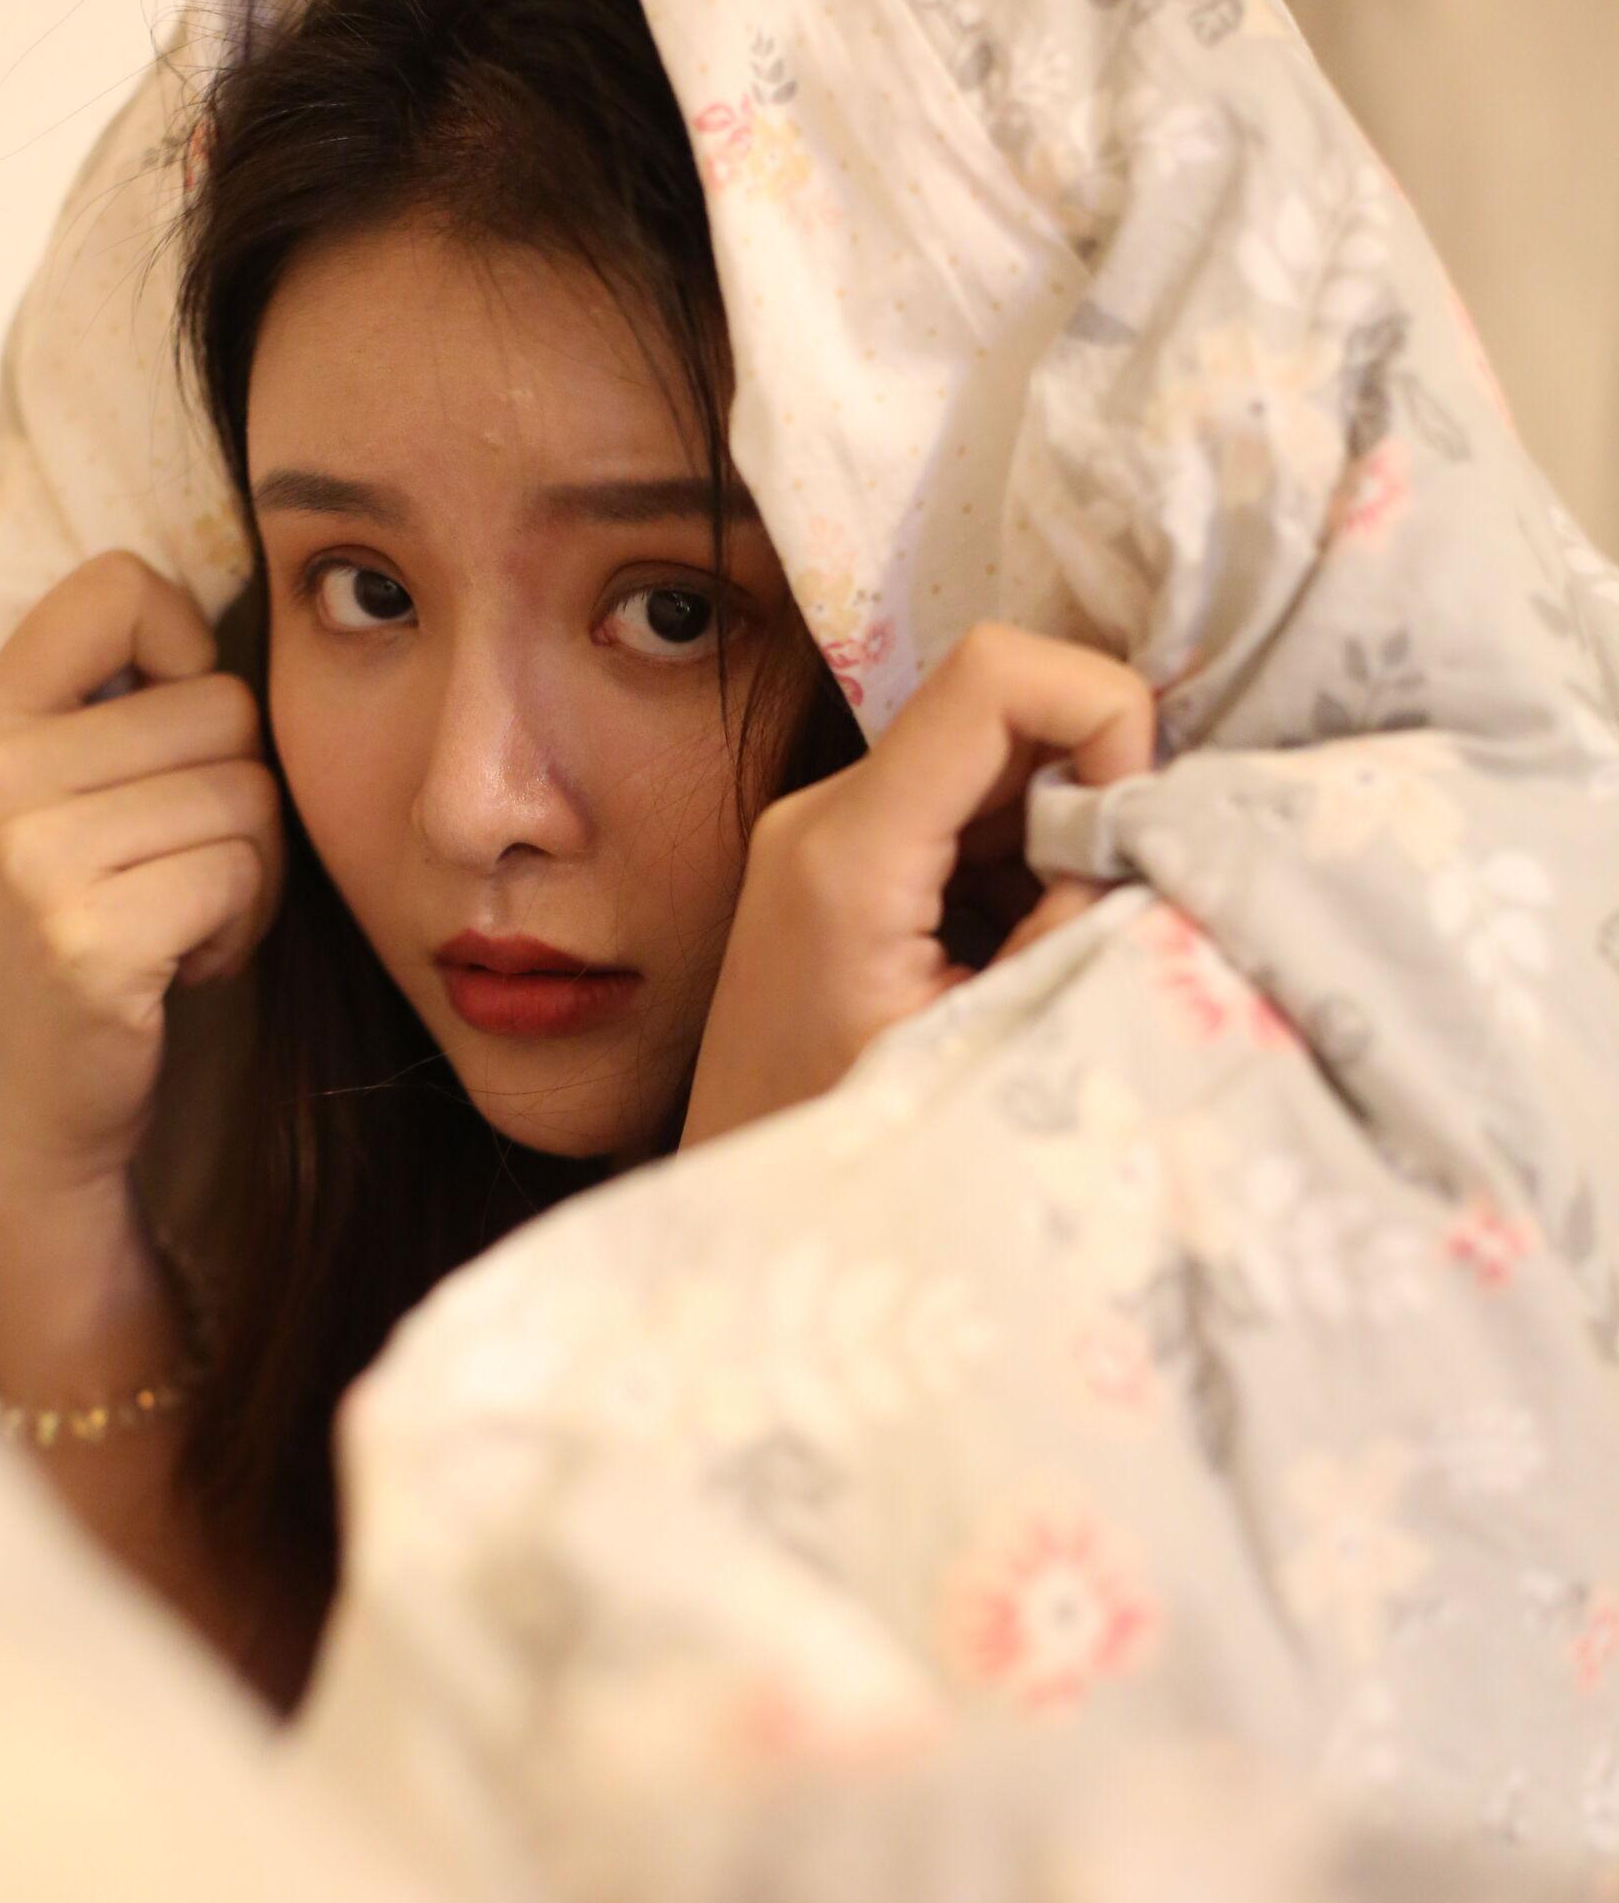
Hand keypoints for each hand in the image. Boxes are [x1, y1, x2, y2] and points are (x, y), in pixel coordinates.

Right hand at [0, 550, 283, 1209]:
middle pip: (226, 708)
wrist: (32, 1106)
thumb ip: (122, 705)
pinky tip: (177, 966)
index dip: (189, 652)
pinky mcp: (88, 935)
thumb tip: (229, 622)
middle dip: (238, 795)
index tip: (173, 735)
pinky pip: (244, 875)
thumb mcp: (61, 799)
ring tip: (173, 918)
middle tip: (173, 870)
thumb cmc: (84, 931)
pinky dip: (240, 927)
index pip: (122, 586)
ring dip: (247, 871)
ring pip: (251, 796)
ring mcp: (32, 855)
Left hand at [680, 622, 1154, 1147]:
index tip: (1132, 825)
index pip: (996, 676)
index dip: (1101, 713)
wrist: (749, 1225)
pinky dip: (1022, 860)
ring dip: (1060, 827)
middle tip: (1110, 896)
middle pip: (998, 706)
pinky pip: (960, 811)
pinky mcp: (838, 864)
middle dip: (1090, 779)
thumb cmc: (854, 1149)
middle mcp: (822, 815)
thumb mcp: (988, 1042)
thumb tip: (1152, 846)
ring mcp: (823, 834)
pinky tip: (1015, 951)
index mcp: (848, 852)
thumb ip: (1075, 928)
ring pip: (989, 759)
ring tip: (1055, 943)